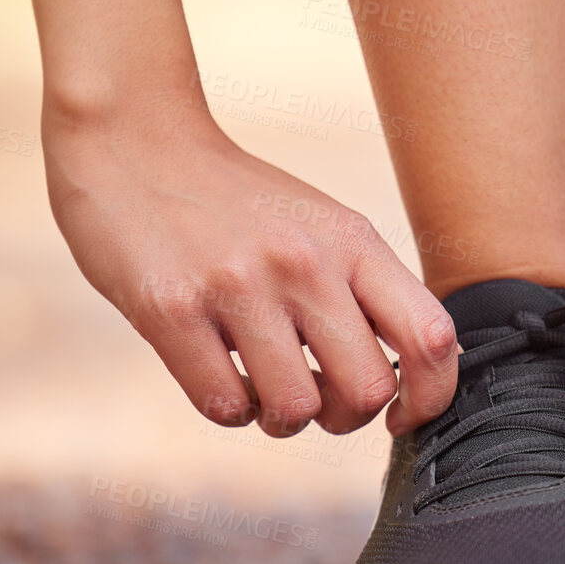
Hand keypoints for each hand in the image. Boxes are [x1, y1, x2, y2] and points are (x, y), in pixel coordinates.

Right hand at [45, 106, 458, 436]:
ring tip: (262, 386)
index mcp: (353, 243)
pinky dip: (228, 409)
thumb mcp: (324, 227)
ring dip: (280, 418)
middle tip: (317, 399)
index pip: (430, 336)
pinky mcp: (172, 310)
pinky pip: (224, 406)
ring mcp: (238, 285)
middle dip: (344, 417)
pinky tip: (219, 375)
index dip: (430, 395)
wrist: (134, 145)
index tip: (401, 414)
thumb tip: (430, 364)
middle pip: (366, 390)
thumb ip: (371, 289)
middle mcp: (305, 263)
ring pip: (295, 410)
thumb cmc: (238, 203)